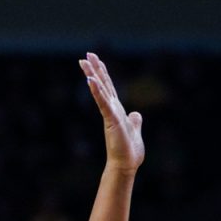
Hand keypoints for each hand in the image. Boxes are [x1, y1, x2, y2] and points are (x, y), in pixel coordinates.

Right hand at [79, 53, 143, 172]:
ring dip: (92, 76)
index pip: (109, 88)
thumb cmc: (129, 151)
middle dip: (95, 70)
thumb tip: (136, 113)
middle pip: (102, 85)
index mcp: (117, 110)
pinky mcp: (111, 120)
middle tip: (86, 55)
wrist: (126, 165)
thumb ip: (135, 121)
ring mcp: (110, 114)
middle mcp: (112, 110)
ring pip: (100, 91)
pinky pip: (103, 103)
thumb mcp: (135, 131)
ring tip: (83, 62)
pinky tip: (91, 80)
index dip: (103, 74)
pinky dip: (97, 91)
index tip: (96, 61)